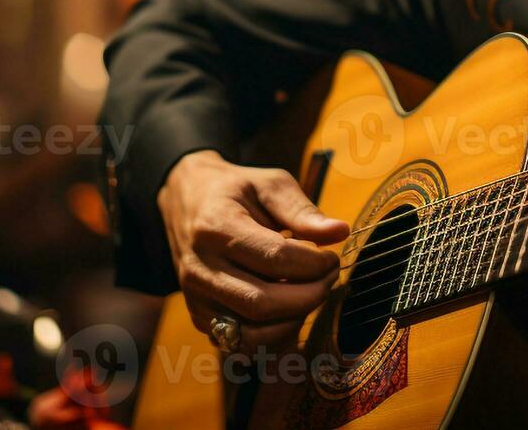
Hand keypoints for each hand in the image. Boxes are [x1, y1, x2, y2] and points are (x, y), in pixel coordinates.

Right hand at [157, 150, 349, 350]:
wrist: (187, 203)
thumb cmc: (236, 191)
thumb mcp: (269, 184)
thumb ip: (303, 210)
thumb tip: (340, 232)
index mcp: (216, 227)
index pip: (275, 258)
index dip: (314, 263)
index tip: (331, 257)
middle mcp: (200, 268)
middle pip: (263, 303)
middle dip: (310, 295)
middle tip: (329, 277)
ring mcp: (196, 299)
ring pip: (253, 332)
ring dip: (295, 319)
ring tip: (312, 292)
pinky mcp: (200, 318)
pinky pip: (243, 343)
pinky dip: (275, 334)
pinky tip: (289, 308)